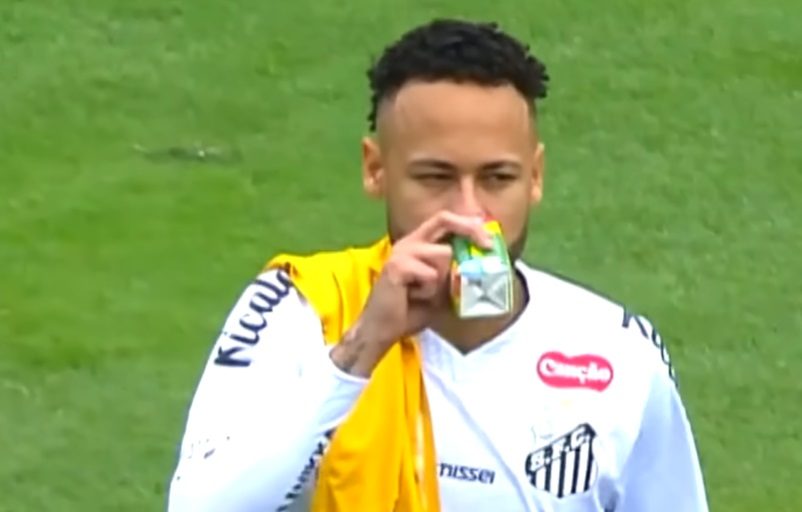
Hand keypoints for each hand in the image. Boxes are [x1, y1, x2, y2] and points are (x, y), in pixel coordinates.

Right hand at [330, 211, 491, 376]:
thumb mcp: (441, 288)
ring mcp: (402, 251)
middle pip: (444, 220)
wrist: (382, 329)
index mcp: (418, 243)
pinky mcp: (396, 265)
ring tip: (425, 292)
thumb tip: (483, 263)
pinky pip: (430, 274)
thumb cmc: (412, 309)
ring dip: (443, 279)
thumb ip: (455, 272)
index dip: (468, 224)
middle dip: (470, 230)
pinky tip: (412, 297)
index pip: (445, 220)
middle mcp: (409, 242)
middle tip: (488, 245)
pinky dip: (428, 291)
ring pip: (444, 254)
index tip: (489, 237)